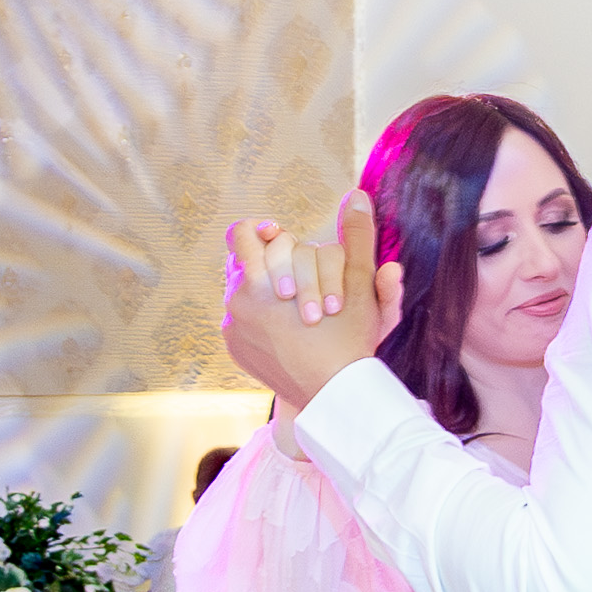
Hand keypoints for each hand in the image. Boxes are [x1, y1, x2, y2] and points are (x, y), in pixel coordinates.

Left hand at [216, 189, 399, 412]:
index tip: (282, 236)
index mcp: (259, 278)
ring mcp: (233, 328)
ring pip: (240, 289)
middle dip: (266, 258)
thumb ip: (356, 236)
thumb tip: (356, 195)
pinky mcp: (235, 349)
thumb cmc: (349, 338)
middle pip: (240, 259)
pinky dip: (258, 316)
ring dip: (263, 286)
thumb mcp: (359, 282)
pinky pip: (239, 319)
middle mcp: (237, 302)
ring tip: (291, 297)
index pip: (244, 234)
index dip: (266, 231)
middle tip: (291, 270)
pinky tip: (284, 325)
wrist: (333, 395)